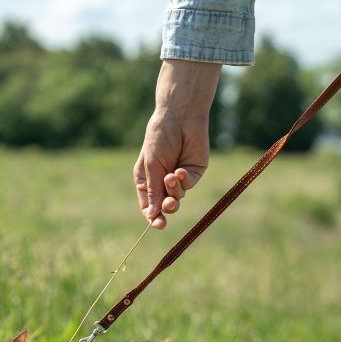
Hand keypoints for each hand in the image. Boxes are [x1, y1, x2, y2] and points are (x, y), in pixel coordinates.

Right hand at [134, 60, 221, 228]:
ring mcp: (179, 177)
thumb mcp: (152, 166)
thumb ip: (153, 190)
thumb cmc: (159, 138)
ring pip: (178, 197)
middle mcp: (162, 181)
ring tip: (172, 176)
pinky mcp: (193, 172)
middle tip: (169, 205)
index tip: (158, 224)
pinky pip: (188, 185)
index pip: (149, 205)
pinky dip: (184, 181)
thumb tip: (152, 215)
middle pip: (164, 205)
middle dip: (167, 208)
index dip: (153, 216)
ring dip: (174, 190)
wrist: (180, 118)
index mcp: (147, 180)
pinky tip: (180, 169)